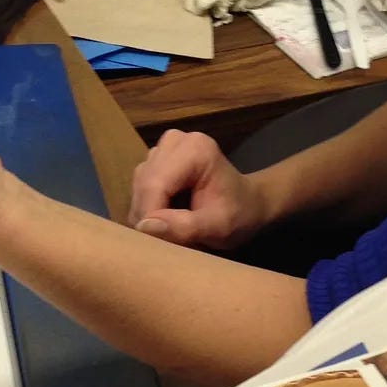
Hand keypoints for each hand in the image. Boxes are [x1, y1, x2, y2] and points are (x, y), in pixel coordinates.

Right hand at [127, 129, 267, 249]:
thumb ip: (185, 227)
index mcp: (195, 150)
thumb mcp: (219, 227)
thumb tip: (145, 226)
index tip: (156, 245)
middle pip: (144, 185)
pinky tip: (166, 220)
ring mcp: (163, 148)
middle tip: (166, 242)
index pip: (156, 185)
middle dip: (148, 217)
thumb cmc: (240, 215)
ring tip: (170, 231)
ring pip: (139, 187)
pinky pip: (139, 188)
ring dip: (147, 214)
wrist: (248, 204)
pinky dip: (147, 208)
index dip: (149, 216)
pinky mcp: (155, 160)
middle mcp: (175, 142)